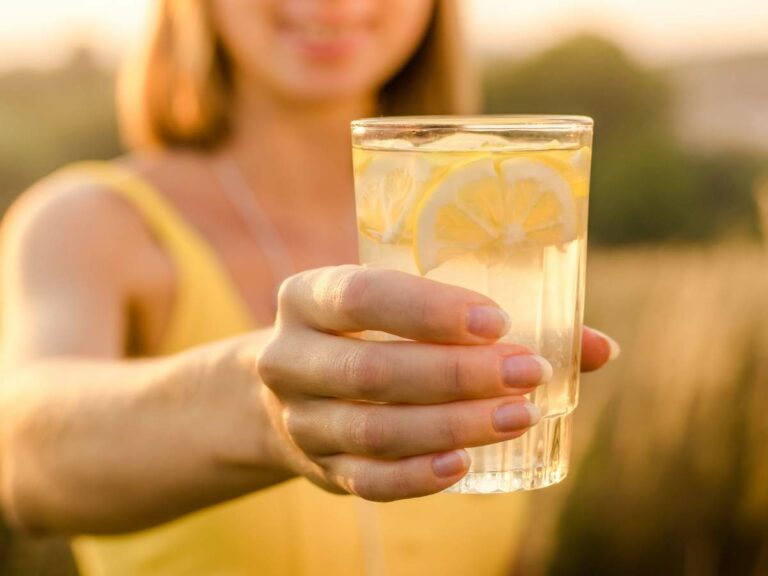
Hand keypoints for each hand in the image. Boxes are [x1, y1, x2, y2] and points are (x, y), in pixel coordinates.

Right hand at [258, 265, 615, 501]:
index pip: (360, 297)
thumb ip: (486, 320)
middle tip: (528, 374)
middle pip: (372, 371)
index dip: (428, 310)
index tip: (498, 321)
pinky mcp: (319, 468)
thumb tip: (600, 348)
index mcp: (307, 298)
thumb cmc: (368, 334)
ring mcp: (300, 420)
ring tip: (519, 416)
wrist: (293, 388)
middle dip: (458, 375)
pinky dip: (418, 477)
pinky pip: (367, 482)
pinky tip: (466, 464)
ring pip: (375, 431)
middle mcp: (289, 358)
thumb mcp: (400, 308)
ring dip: (452, 426)